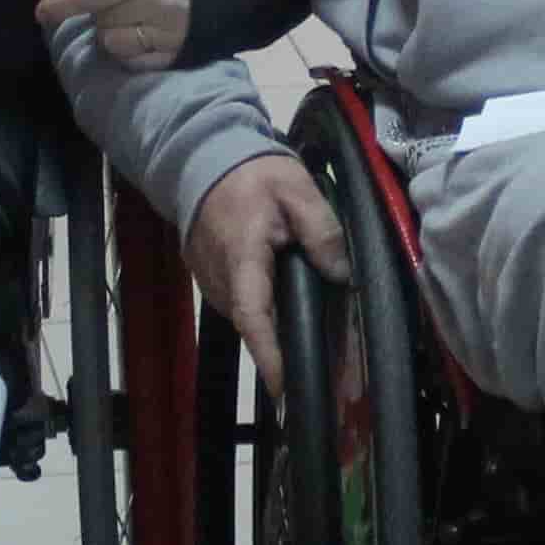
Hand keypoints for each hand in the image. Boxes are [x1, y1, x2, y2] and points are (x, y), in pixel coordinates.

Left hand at [34, 0, 194, 71]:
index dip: (64, 2)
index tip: (41, 12)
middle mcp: (164, 2)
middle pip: (100, 18)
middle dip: (99, 11)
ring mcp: (172, 33)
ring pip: (110, 42)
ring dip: (111, 32)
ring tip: (135, 16)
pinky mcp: (173, 57)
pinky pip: (127, 62)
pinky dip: (125, 51)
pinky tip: (143, 34)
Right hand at [190, 151, 346, 388]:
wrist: (205, 159)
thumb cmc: (253, 174)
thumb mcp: (297, 190)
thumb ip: (321, 230)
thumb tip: (340, 273)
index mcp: (242, 256)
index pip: (253, 314)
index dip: (269, 354)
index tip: (284, 386)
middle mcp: (221, 278)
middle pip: (256, 326)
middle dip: (292, 355)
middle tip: (338, 381)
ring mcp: (212, 281)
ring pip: (251, 320)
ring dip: (282, 340)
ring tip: (331, 361)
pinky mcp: (213, 281)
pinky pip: (244, 308)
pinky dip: (269, 321)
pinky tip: (297, 325)